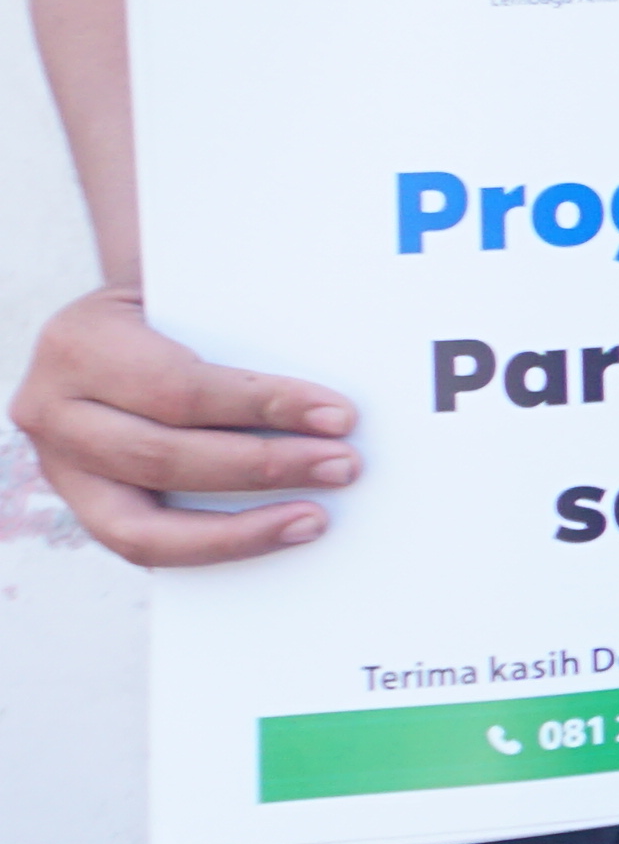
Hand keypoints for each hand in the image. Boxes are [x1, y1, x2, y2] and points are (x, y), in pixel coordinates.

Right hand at [12, 287, 358, 565]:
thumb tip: (331, 395)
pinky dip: (211, 549)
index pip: (179, 389)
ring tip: (314, 519)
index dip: (262, 407)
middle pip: (161, 457)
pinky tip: (269, 537)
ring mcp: (57, 465)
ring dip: (239, 529)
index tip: (339, 416)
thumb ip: (240, 331)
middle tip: (342, 466)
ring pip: (140, 526)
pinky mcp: (79, 505)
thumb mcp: (190, 295)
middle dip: (262, 468)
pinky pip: (141, 547)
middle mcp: (51, 409)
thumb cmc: (172, 304)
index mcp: (78, 343)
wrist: (119, 324)